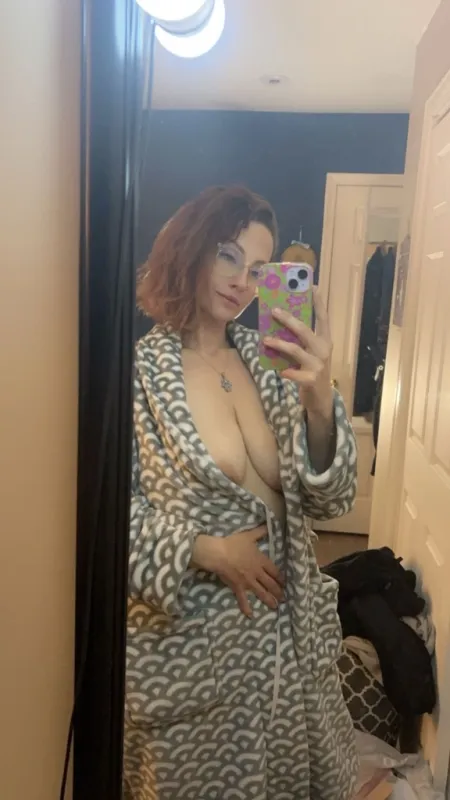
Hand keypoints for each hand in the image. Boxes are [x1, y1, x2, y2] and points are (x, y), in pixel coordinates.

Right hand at [191, 527, 283, 616]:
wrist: (220, 553)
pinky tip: (250, 615)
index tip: (286, 583)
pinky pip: (243, 599)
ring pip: (261, 593)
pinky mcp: (238, 587)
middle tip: (284, 598)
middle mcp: (257, 573)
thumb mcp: (248, 535)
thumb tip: (268, 525)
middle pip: (271, 584)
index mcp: (261, 561)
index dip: (281, 578)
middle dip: (278, 591)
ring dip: (269, 600)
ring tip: (275, 606)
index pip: (275, 571)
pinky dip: (246, 607)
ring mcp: (248, 582)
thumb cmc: (234, 544)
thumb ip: (260, 532)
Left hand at [263, 287, 333, 418]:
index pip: (323, 318)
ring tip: (266, 339)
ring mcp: (318, 365)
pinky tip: (280, 371)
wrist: (321, 399)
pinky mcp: (311, 379)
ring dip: (280, 344)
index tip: (313, 286)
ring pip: (296, 350)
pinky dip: (286, 371)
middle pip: (305, 331)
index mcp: (325, 340)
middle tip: (275, 310)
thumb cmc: (312, 371)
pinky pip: (294, 373)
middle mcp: (323, 350)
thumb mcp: (310, 353)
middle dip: (289, 319)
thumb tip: (281, 323)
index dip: (318, 302)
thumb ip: (301, 341)